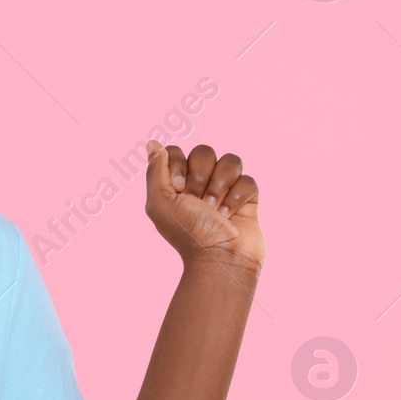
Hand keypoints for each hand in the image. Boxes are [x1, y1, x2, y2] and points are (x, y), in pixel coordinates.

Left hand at [144, 140, 263, 274]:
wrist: (219, 257)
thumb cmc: (187, 233)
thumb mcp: (160, 202)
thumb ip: (155, 171)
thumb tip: (152, 142)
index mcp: (175, 183)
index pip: (176, 151)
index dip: (178, 164)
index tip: (178, 188)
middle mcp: (199, 183)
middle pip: (204, 151)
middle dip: (200, 176)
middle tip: (198, 201)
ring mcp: (224, 188)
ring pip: (230, 161)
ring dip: (220, 186)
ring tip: (215, 209)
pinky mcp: (246, 197)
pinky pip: (248, 179)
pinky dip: (238, 197)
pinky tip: (230, 215)